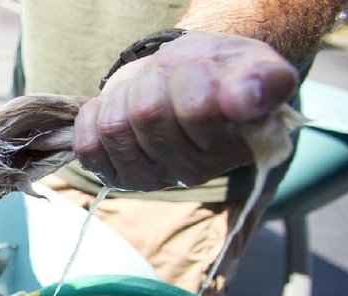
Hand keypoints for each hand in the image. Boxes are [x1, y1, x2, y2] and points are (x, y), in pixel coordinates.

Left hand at [72, 30, 298, 190]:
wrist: (186, 83)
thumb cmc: (221, 74)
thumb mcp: (250, 64)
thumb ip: (260, 79)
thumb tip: (245, 99)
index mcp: (231, 144)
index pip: (196, 108)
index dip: (190, 76)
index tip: (201, 68)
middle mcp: (194, 171)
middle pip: (147, 113)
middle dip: (151, 81)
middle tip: (166, 78)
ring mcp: (153, 178)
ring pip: (114, 128)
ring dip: (121, 98)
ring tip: (142, 94)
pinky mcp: (118, 177)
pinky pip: (88, 148)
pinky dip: (91, 119)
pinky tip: (114, 111)